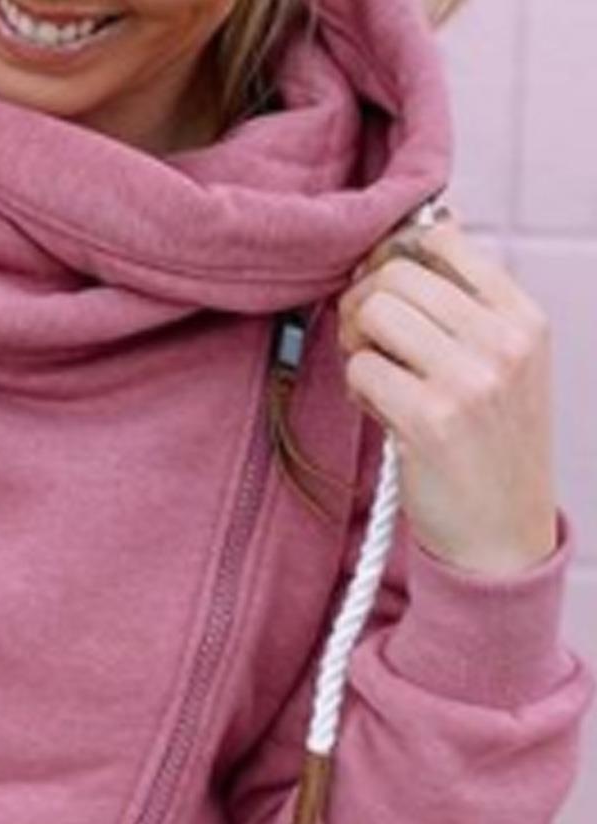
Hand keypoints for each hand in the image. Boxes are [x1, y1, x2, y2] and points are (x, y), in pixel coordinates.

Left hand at [336, 209, 558, 576]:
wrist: (502, 536)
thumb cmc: (490, 448)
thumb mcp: (506, 364)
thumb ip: (466, 305)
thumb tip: (423, 231)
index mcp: (523, 317)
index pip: (442, 242)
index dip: (391, 261)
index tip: (383, 295)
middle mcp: (503, 341)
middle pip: (395, 275)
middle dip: (363, 305)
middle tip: (366, 343)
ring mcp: (470, 379)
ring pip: (374, 315)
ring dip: (356, 345)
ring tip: (375, 377)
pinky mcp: (431, 419)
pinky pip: (361, 371)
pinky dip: (356, 391)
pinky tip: (380, 413)